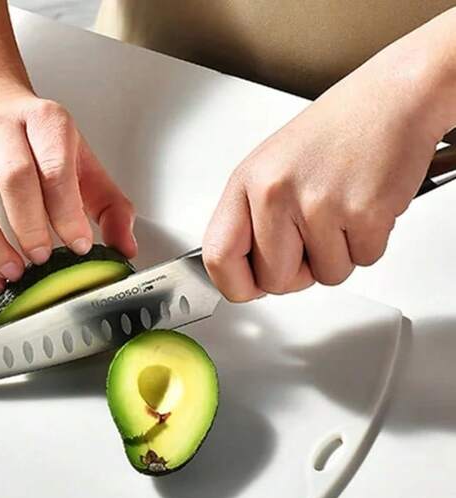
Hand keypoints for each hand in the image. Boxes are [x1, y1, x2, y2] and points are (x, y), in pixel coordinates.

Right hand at [0, 81, 136, 291]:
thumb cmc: (30, 138)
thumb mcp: (79, 159)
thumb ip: (108, 204)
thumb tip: (124, 248)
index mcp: (42, 122)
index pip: (55, 165)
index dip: (67, 210)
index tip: (78, 245)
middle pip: (14, 177)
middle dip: (30, 226)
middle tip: (43, 260)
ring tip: (14, 273)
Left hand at [201, 34, 450, 301]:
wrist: (393, 98)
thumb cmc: (334, 133)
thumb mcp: (271, 169)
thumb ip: (252, 221)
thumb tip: (245, 274)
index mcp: (247, 183)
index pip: (218, 257)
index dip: (237, 284)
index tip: (251, 285)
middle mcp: (276, 193)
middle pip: (274, 281)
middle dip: (298, 272)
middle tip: (313, 237)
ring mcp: (319, 205)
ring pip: (325, 277)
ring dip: (338, 255)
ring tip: (342, 210)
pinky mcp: (364, 213)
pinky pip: (362, 261)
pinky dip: (369, 243)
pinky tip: (364, 206)